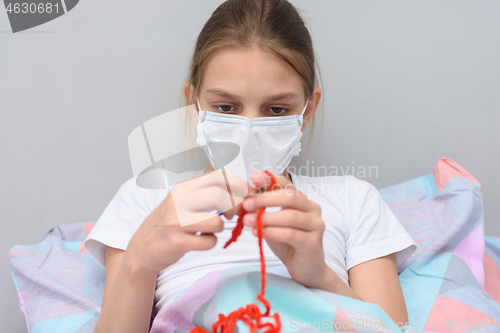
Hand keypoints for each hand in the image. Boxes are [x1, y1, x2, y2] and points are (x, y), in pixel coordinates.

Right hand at [126, 169, 250, 274]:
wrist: (143, 247)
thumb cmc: (171, 222)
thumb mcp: (185, 200)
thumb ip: (210, 194)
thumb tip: (244, 192)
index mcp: (184, 187)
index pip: (218, 177)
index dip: (238, 186)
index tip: (245, 196)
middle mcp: (179, 200)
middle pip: (219, 196)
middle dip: (234, 207)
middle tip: (230, 216)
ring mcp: (176, 221)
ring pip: (216, 222)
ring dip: (219, 228)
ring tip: (208, 230)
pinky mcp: (176, 241)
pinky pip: (209, 242)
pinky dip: (209, 243)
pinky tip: (199, 241)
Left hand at [241, 171, 328, 288]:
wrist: (304, 268)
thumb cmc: (287, 242)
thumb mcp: (272, 222)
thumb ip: (262, 209)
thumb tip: (245, 197)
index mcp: (302, 200)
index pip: (286, 184)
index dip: (269, 180)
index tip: (253, 178)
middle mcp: (312, 208)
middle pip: (290, 196)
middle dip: (264, 199)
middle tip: (246, 205)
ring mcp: (315, 225)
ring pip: (290, 216)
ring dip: (266, 218)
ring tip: (248, 222)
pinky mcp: (313, 242)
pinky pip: (290, 234)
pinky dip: (271, 232)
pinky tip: (258, 233)